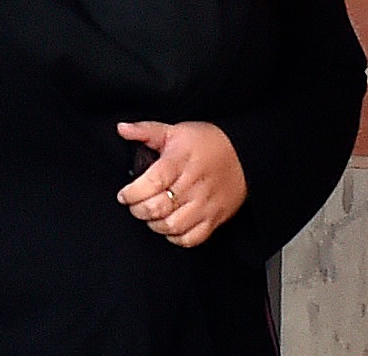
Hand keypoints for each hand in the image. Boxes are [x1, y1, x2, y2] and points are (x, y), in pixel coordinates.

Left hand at [115, 120, 247, 247]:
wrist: (244, 154)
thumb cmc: (208, 142)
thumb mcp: (175, 130)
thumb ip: (146, 131)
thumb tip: (122, 129)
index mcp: (180, 161)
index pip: (151, 182)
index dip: (132, 193)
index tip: (124, 194)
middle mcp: (193, 185)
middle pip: (158, 208)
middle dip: (138, 210)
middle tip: (134, 205)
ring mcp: (205, 204)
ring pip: (172, 226)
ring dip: (155, 224)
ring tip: (151, 215)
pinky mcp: (215, 219)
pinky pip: (191, 239)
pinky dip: (175, 237)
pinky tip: (170, 226)